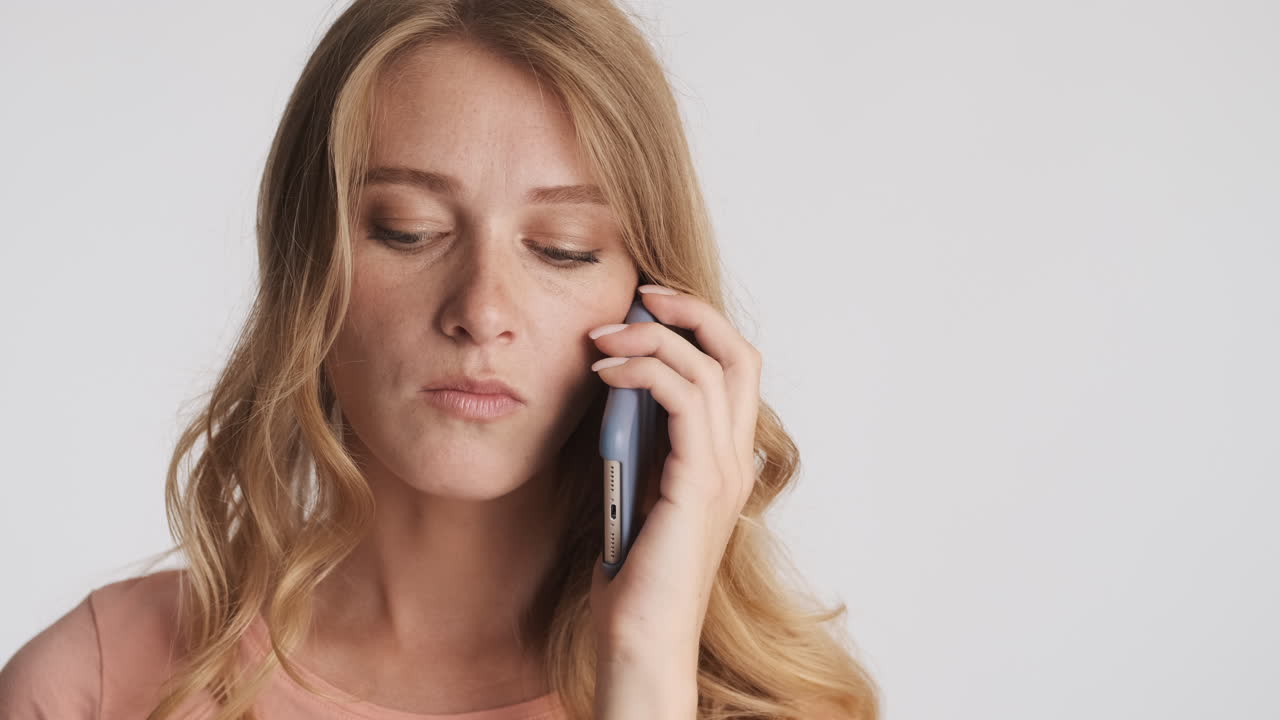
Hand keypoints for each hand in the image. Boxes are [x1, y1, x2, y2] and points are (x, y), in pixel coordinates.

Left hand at [586, 283, 761, 715]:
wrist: (641, 636)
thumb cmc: (633, 574)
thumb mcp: (635, 487)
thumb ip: (639, 441)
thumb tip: (614, 388)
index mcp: (724, 458)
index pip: (734, 368)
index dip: (698, 325)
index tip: (646, 307)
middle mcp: (734, 458)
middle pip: (739, 352)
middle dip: (691, 311)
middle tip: (639, 296)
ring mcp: (723, 469)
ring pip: (711, 365)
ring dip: (653, 337)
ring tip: (601, 338)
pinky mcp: (698, 482)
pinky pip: (684, 398)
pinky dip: (644, 371)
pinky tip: (603, 373)